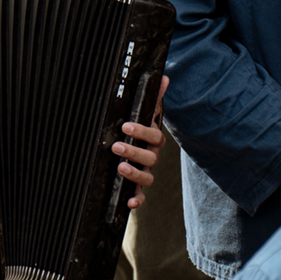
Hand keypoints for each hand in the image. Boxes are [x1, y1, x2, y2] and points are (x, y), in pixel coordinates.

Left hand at [114, 76, 169, 209]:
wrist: (127, 150)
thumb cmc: (136, 129)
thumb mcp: (143, 113)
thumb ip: (153, 97)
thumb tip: (164, 77)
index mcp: (153, 139)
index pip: (154, 135)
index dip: (142, 131)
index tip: (126, 126)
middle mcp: (151, 157)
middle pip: (151, 157)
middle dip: (134, 151)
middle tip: (117, 145)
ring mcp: (145, 173)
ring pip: (147, 178)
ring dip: (135, 174)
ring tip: (120, 166)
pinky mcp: (136, 188)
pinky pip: (141, 196)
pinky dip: (137, 200)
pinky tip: (129, 202)